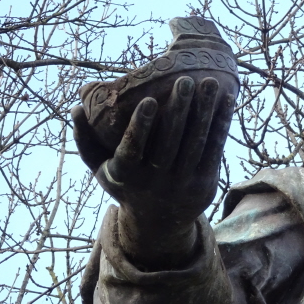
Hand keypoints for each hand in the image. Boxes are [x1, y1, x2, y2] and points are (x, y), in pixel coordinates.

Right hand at [72, 76, 233, 266]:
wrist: (158, 224)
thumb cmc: (126, 184)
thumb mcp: (100, 168)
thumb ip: (85, 140)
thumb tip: (76, 108)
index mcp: (127, 174)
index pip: (133, 148)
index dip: (140, 125)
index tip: (147, 100)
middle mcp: (156, 180)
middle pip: (171, 141)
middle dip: (180, 109)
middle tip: (186, 79)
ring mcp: (183, 182)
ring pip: (196, 143)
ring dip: (204, 111)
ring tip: (210, 83)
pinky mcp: (205, 182)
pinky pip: (215, 150)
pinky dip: (221, 124)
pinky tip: (227, 101)